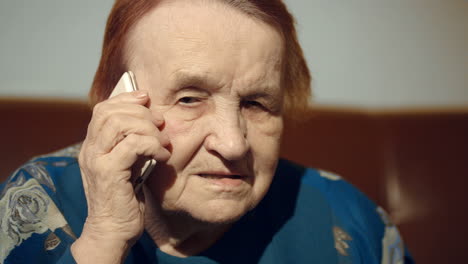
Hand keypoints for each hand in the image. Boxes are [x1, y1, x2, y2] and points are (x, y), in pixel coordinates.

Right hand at [71, 91, 169, 262]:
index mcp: (93, 145)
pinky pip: (133, 144)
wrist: (112, 229)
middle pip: (111, 111)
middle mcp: (90, 149)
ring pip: (120, 123)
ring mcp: (96, 160)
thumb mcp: (129, 163)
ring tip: (162, 144)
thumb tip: (153, 119)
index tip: (146, 99)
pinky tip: (162, 157)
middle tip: (160, 125)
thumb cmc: (125, 197)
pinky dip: (152, 145)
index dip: (126, 98)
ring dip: (148, 129)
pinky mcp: (108, 172)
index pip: (103, 108)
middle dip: (141, 113)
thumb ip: (133, 142)